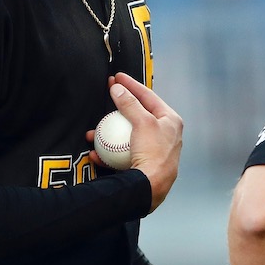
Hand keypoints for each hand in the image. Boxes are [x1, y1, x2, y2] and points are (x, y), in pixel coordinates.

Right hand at [92, 72, 181, 210]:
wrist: (152, 187)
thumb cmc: (153, 152)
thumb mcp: (143, 122)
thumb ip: (129, 103)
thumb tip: (117, 88)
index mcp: (171, 121)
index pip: (149, 97)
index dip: (131, 85)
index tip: (117, 77)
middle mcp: (165, 135)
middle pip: (137, 116)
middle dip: (118, 109)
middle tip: (106, 98)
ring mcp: (153, 151)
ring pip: (127, 136)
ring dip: (108, 134)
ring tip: (93, 132)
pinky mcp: (143, 166)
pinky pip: (122, 155)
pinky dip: (108, 152)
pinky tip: (95, 153)